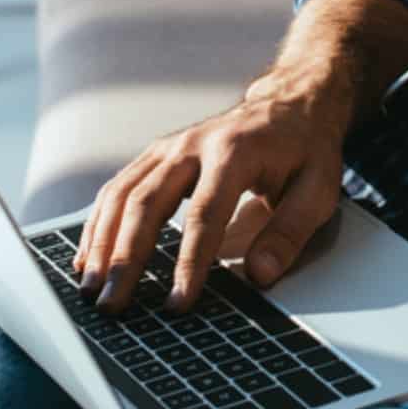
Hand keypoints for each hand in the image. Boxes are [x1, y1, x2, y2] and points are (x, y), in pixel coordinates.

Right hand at [72, 71, 350, 316]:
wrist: (291, 105)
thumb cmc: (305, 151)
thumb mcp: (319, 190)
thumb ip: (290, 232)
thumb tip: (260, 276)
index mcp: (235, 152)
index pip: (204, 213)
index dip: (189, 261)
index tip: (179, 302)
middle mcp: (194, 144)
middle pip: (148, 202)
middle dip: (126, 257)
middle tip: (113, 303)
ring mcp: (170, 146)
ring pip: (123, 194)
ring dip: (102, 243)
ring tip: (90, 288)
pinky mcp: (157, 155)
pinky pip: (119, 188)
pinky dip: (98, 223)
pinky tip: (88, 257)